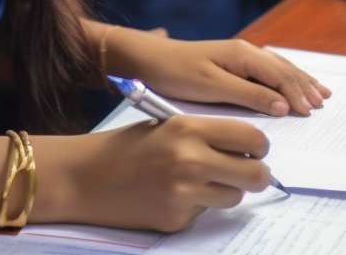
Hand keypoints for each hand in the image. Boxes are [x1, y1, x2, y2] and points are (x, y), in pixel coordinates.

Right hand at [35, 114, 271, 231]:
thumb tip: (243, 146)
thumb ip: (204, 133)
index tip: (255, 148)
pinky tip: (175, 194)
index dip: (259, 144)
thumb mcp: (165, 125)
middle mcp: (191, 160)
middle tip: (247, 169)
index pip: (250, 136)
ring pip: (235, 196)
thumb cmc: (125, 145)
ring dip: (228, 189)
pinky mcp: (178, 219)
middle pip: (255, 174)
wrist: (86, 177)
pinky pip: (206, 212)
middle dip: (256, 173)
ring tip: (205, 180)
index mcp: (188, 128)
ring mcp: (185, 194)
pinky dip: (199, 204)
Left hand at [95, 24, 330, 116]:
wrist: (148, 60)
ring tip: (318, 92)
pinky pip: (265, 70)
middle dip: (304, 85)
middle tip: (324, 102)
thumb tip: (282, 105)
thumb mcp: (211, 87)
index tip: (313, 111)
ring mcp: (238, 56)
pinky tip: (287, 85)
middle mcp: (244, 51)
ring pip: (277, 68)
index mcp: (242, 55)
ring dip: (298, 80)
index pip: (279, 75)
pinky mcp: (230, 64)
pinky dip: (282, 78)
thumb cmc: (176, 74)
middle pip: (283, 69)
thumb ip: (247, 95)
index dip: (297, 93)